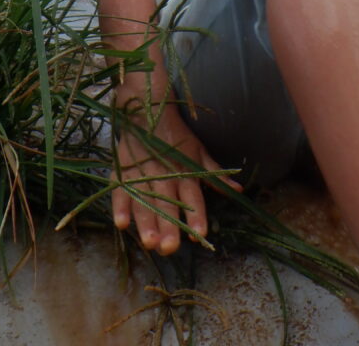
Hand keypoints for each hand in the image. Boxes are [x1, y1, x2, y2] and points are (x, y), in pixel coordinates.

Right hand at [111, 106, 240, 254]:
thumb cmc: (177, 135)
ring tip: (150, 243)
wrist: (147, 109)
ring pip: (144, 201)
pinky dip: (120, 205)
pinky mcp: (123, 170)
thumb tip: (238, 190)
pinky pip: (121, 190)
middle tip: (169, 248)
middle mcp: (165, 174)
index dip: (197, 215)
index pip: (193, 197)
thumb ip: (215, 174)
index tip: (200, 235)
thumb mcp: (199, 151)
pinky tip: (121, 223)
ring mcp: (142, 172)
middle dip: (169, 226)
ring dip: (146, 222)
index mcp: (185, 171)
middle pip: (167, 203)